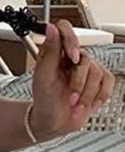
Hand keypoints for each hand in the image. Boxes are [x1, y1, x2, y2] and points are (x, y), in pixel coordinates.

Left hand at [30, 20, 114, 140]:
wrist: (53, 122)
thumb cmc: (44, 100)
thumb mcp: (43, 76)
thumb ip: (49, 52)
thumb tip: (51, 28)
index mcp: (54, 53)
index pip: (65, 29)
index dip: (71, 40)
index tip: (73, 57)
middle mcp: (71, 58)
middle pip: (85, 57)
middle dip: (77, 82)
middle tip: (69, 96)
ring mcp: (86, 69)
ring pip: (97, 72)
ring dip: (85, 94)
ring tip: (73, 103)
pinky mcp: (99, 81)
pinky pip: (108, 81)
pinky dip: (97, 96)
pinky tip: (86, 103)